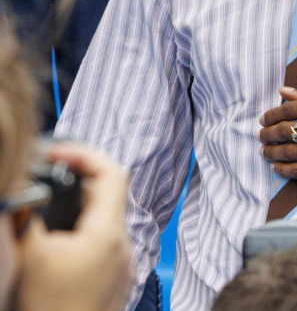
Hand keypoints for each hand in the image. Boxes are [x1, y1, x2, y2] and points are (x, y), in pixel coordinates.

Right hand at [17, 142, 131, 310]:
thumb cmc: (49, 308)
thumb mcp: (30, 256)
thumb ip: (27, 216)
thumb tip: (22, 191)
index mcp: (108, 232)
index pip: (111, 172)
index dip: (83, 154)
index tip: (53, 152)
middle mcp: (123, 245)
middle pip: (107, 193)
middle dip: (75, 178)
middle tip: (43, 172)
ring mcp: (121, 263)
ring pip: (103, 218)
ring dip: (75, 205)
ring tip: (43, 202)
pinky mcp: (113, 279)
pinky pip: (100, 241)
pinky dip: (79, 230)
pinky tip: (54, 237)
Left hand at [259, 88, 296, 183]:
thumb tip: (283, 92)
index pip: (291, 109)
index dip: (272, 113)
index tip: (265, 118)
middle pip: (286, 130)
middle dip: (268, 133)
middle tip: (262, 134)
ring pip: (289, 151)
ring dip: (271, 151)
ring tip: (265, 150)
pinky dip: (282, 168)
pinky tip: (276, 165)